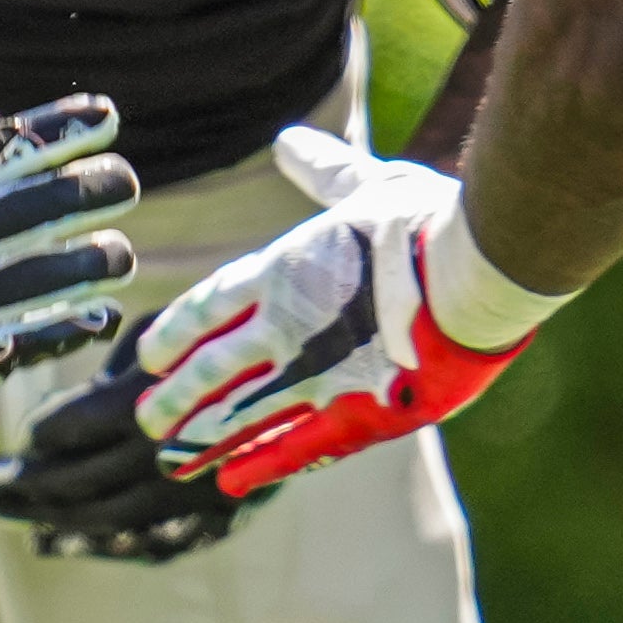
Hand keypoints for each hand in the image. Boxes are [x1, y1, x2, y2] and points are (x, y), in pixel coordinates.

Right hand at [0, 98, 137, 443]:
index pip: (3, 151)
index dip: (61, 128)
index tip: (107, 115)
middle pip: (37, 206)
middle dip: (94, 188)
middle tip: (125, 181)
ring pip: (46, 273)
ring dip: (94, 260)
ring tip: (118, 255)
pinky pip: (29, 338)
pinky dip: (69, 326)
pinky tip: (100, 315)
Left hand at [0, 326, 270, 561]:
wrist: (332, 362)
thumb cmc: (238, 328)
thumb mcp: (171, 328)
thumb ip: (115, 372)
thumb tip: (60, 421)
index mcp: (147, 403)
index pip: (62, 434)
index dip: (28, 443)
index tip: (7, 445)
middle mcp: (163, 455)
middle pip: (68, 483)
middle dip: (12, 486)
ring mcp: (191, 494)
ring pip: (99, 521)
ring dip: (42, 520)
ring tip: (2, 512)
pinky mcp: (217, 515)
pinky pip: (147, 544)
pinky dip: (98, 547)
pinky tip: (57, 543)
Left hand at [131, 130, 564, 494]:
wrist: (474, 270)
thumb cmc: (428, 221)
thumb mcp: (367, 183)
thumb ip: (324, 171)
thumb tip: (287, 139)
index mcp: (282, 271)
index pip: (206, 309)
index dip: (174, 335)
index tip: (149, 358)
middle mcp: (282, 327)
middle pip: (209, 369)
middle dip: (177, 396)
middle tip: (147, 419)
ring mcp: (313, 375)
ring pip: (237, 414)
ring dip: (201, 436)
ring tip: (170, 455)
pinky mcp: (354, 413)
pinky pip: (293, 447)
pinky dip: (259, 466)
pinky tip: (228, 483)